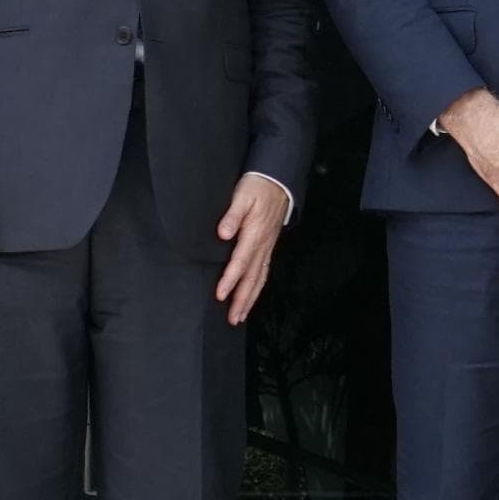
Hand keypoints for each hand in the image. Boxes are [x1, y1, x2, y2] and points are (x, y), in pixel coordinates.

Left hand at [214, 172, 288, 326]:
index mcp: (254, 234)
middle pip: (252, 278)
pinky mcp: (269, 245)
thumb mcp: (242, 196)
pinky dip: (258, 287)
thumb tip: (223, 233)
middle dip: (242, 300)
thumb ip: (232, 215)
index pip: (240, 262)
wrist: (277, 180)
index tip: (220, 295)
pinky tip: (252, 295)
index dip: (230, 280)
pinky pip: (264, 271)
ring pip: (260, 278)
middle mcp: (262, 245)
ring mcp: (267, 247)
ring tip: (240, 316)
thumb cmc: (257, 187)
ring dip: (250, 298)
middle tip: (233, 319)